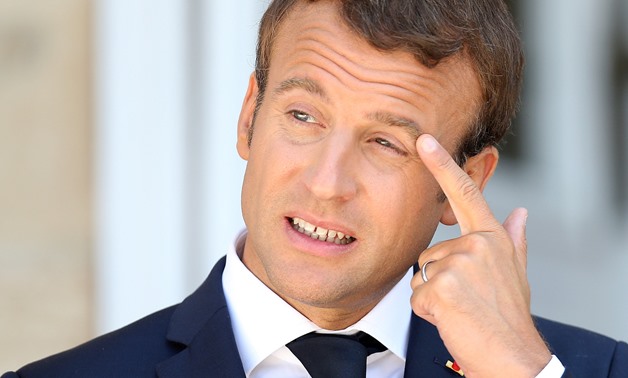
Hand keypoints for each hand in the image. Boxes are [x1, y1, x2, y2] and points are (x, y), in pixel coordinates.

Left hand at [410, 134, 550, 376]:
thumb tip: (521, 212)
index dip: (443, 165)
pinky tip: (452, 318)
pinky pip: (416, 295)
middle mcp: (477, 244)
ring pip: (422, 274)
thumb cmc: (508, 315)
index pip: (465, 194)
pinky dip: (428, 311)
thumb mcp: (515, 273)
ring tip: (460, 308)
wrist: (512, 357)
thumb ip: (513, 240)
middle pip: (430, 252)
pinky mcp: (442, 286)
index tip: (424, 140)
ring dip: (434, 295)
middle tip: (466, 299)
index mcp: (492, 237)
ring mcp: (459, 264)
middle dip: (438, 278)